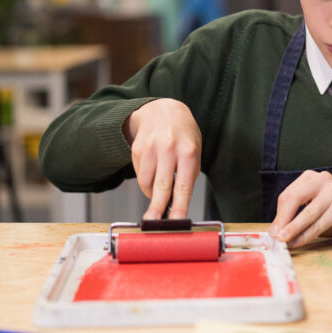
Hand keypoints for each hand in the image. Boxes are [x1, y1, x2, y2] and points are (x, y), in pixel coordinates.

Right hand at [123, 98, 201, 219]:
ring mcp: (150, 149)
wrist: (162, 110)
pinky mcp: (136, 150)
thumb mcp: (195, 150)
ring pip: (147, 183)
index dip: (180, 205)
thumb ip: (189, 173)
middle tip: (153, 223)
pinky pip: (140, 175)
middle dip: (158, 208)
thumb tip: (178, 201)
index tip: (177, 221)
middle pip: (162, 186)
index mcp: (188, 151)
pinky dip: (147, 180)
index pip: (183, 184)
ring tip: (161, 185)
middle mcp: (168, 149)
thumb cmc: (183, 135)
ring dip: (153, 193)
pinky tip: (154, 169)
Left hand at [269, 170, 331, 247]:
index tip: (272, 230)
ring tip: (282, 241)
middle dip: (282, 220)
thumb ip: (295, 215)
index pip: (288, 195)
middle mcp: (323, 180)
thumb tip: (274, 230)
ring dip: (292, 230)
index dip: (278, 214)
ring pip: (306, 213)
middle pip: (294, 199)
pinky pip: (318, 224)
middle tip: (274, 236)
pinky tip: (297, 243)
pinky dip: (305, 235)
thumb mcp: (313, 209)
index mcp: (312, 178)